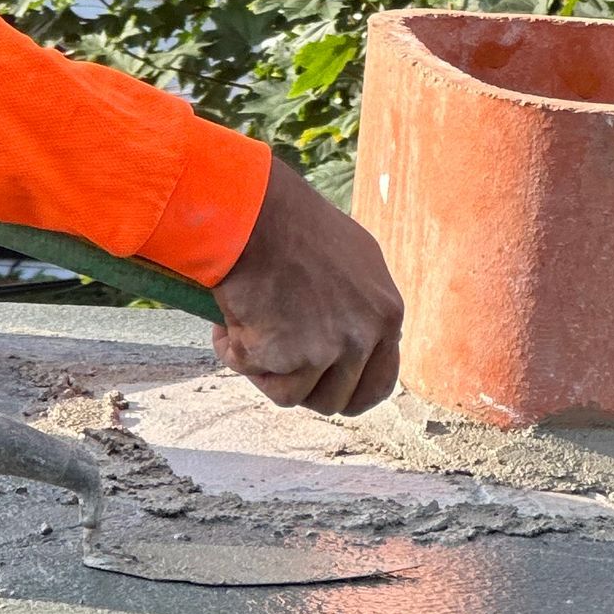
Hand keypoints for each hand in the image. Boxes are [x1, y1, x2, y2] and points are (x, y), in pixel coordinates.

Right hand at [211, 156, 403, 416]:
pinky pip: (254, 375)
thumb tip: (347, 341)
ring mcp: (330, 348)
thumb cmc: (289, 224)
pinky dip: (235, 354)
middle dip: (303, 390)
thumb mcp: (350, 260)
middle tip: (274, 364)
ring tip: (245, 329)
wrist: (252, 213)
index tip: (323, 390)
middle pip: (338, 400)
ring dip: (265, 371)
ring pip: (293, 395)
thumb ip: (357, 306)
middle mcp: (366, 334)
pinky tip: (227, 321)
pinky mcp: (291, 356)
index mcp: (387, 313)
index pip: (381, 382)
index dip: (349, 394)